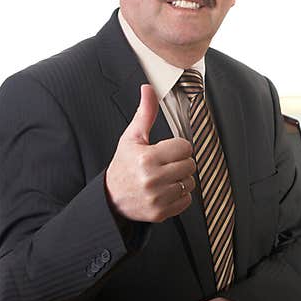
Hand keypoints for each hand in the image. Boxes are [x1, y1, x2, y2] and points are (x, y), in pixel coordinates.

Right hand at [105, 84, 196, 222]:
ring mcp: (157, 198)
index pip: (184, 147)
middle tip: (165, 164)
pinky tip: (165, 191)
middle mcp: (152, 179)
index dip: (177, 147)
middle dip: (180, 162)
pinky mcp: (160, 213)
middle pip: (190, 165)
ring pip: (190, 182)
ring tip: (165, 177)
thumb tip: (148, 88)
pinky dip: (180, 196)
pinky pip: (186, 200)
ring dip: (181, 179)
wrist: (111, 198)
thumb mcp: (131, 138)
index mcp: (146, 158)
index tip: (166, 150)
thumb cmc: (123, 164)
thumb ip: (144, 113)